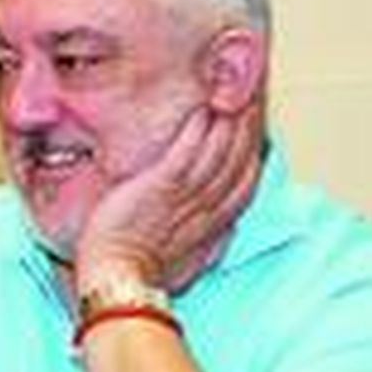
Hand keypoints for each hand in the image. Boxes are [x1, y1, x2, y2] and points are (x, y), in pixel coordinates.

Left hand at [75, 102, 263, 291]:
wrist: (117, 280)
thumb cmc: (141, 274)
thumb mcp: (186, 260)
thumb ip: (204, 240)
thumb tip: (218, 231)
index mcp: (213, 224)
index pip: (245, 182)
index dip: (252, 152)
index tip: (255, 128)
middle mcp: (206, 208)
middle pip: (237, 160)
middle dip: (247, 126)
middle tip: (251, 94)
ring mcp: (183, 197)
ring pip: (218, 152)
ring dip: (228, 121)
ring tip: (231, 90)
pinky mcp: (159, 188)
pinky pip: (186, 154)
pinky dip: (197, 132)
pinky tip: (203, 111)